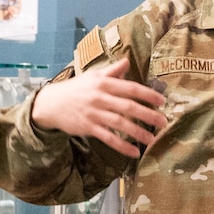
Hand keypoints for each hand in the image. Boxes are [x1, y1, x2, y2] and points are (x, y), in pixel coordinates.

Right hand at [29, 56, 166, 158]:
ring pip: (120, 123)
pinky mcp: (88, 127)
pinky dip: (122, 146)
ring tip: (152, 139)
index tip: (162, 101)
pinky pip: (108, 138)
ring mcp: (94, 113)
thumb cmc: (75, 89)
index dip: (148, 94)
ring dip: (138, 132)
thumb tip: (127, 61)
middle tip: (163, 121)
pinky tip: (134, 152)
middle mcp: (100, 97)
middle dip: (148, 114)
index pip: (131, 88)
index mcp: (104, 83)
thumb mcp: (92, 76)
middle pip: (128, 106)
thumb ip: (111, 71)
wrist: (50, 103)